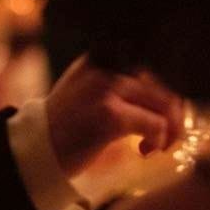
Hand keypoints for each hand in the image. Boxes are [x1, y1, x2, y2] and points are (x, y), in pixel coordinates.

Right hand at [44, 55, 183, 176]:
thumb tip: (168, 95)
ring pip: (165, 104)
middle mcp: (104, 67)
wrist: (35, 151)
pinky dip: (158, 141)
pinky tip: (143, 151)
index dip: (167, 94)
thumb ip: (118, 86)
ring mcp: (106, 89)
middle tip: (166, 139)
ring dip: (170, 129)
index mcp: (100, 58)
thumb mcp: (86, 92)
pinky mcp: (110, 115)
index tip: (165, 117)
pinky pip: (156, 125)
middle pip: (165, 85)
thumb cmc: (65, 129)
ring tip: (155, 146)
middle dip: (174, 115)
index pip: (153, 68)